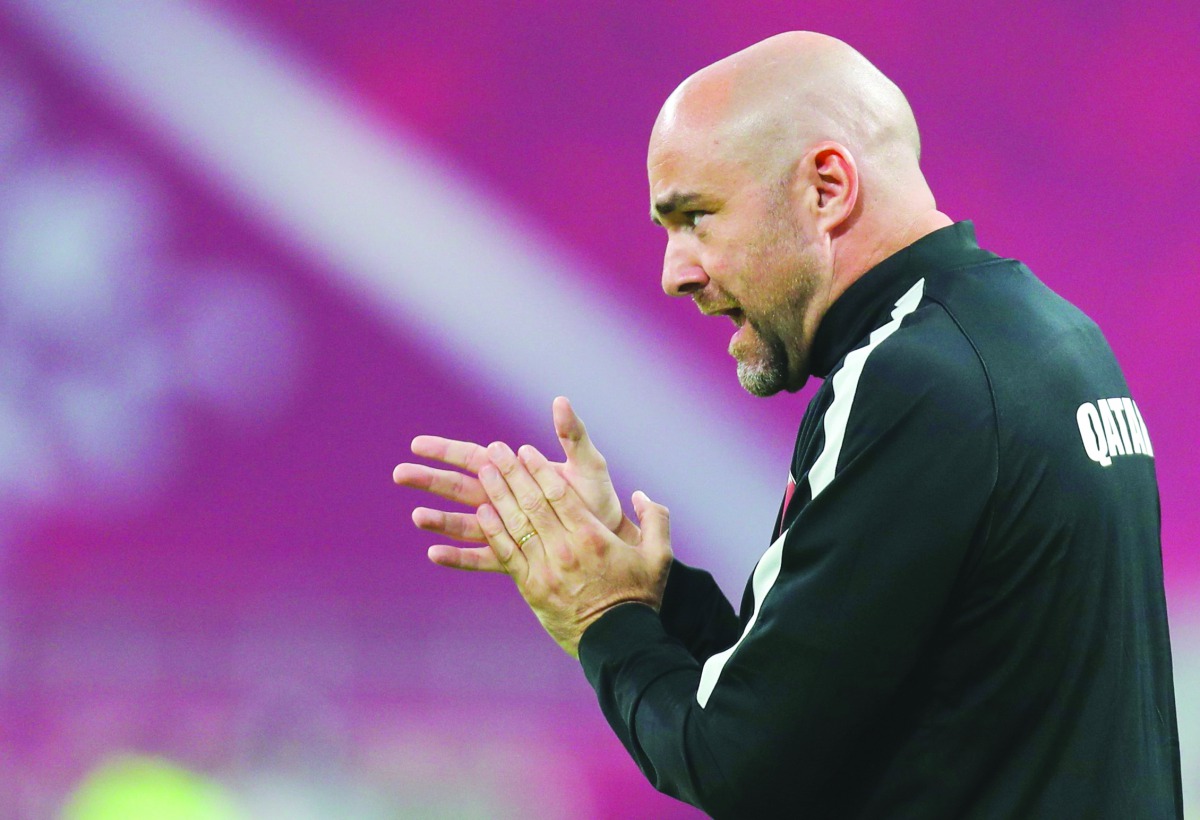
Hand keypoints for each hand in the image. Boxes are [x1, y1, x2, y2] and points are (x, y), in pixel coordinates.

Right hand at [393, 397, 638, 570]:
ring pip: (464, 523)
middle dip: (429, 480)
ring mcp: (505, 529)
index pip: (473, 458)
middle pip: (458, 488)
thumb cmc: (597, 498)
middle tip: (400, 474)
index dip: (444, 451)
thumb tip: (560, 400)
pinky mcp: (513, 557)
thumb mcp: (588, 464)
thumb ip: (572, 435)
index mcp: (515, 473)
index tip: (416, 444)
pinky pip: (480, 557)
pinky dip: (458, 556)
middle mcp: (503, 500)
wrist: (609, 538)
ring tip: (417, 517)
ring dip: (440, 519)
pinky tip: (435, 555)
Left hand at [475, 440, 671, 657]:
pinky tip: (482, 512)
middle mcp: (565, 549)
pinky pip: (506, 554)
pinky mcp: (531, 588)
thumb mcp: (660, 557)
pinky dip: (494, 531)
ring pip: (515, 524)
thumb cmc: (639, 598)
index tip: (524, 450)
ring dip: (498, 495)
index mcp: (593, 537)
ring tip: (484, 471)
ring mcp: (545, 569)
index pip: (558, 494)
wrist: (619, 643)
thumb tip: (641, 496)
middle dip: (512, 473)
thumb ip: (656, 520)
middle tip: (496, 450)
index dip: (539, 470)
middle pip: (532, 503)